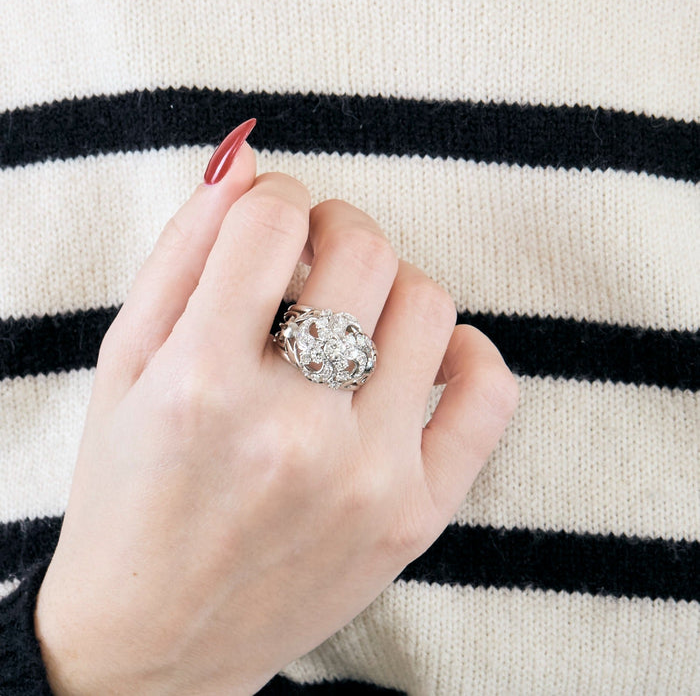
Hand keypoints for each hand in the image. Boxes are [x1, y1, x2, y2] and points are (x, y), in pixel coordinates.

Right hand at [34, 133, 517, 694]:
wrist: (158, 640)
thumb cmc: (129, 496)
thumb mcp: (123, 368)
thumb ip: (181, 255)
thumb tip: (244, 162)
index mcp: (201, 386)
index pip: (269, 223)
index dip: (273, 200)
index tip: (270, 221)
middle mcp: (292, 432)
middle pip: (365, 252)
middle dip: (336, 228)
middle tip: (312, 256)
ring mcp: (366, 479)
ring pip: (428, 305)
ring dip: (391, 285)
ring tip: (354, 314)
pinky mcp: (414, 516)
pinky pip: (488, 392)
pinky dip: (466, 352)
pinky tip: (423, 358)